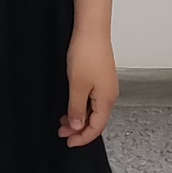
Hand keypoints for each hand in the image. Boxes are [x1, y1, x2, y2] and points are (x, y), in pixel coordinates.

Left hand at [61, 27, 116, 146]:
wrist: (92, 30)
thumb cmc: (86, 55)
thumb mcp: (77, 86)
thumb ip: (77, 108)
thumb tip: (78, 127)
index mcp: (106, 100)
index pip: (97, 127)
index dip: (83, 138)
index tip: (68, 142)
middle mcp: (109, 95)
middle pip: (96, 120)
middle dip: (79, 129)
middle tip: (61, 132)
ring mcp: (106, 85)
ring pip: (93, 110)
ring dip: (79, 117)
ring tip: (62, 120)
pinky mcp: (101, 77)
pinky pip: (93, 99)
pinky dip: (81, 106)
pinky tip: (71, 105)